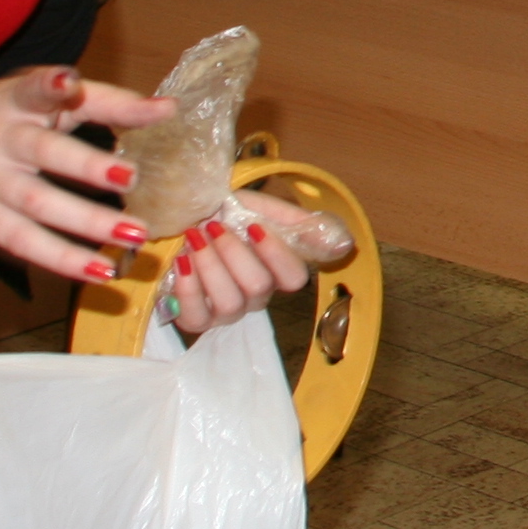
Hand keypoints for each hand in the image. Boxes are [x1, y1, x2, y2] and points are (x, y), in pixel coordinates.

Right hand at [0, 66, 177, 284]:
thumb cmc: (6, 117)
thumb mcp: (44, 100)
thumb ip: (105, 102)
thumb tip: (168, 109)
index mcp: (15, 101)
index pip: (31, 89)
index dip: (48, 86)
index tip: (67, 83)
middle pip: (42, 152)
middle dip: (86, 165)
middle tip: (130, 177)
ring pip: (37, 204)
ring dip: (87, 222)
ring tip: (135, 234)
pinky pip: (22, 241)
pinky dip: (62, 258)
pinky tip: (100, 270)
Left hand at [160, 198, 314, 336]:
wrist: (184, 218)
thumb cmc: (226, 214)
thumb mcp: (264, 209)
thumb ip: (302, 225)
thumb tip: (345, 244)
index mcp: (277, 271)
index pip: (294, 278)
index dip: (275, 255)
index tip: (252, 226)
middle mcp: (256, 297)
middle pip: (258, 287)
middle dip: (232, 252)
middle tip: (213, 225)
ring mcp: (226, 312)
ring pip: (229, 303)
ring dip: (209, 265)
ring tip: (194, 238)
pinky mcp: (196, 319)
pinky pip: (196, 317)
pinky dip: (188, 287)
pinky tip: (182, 260)